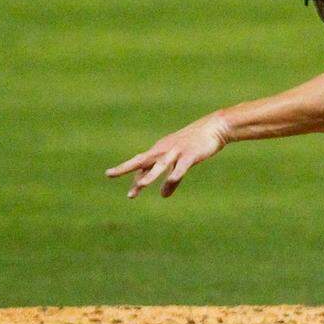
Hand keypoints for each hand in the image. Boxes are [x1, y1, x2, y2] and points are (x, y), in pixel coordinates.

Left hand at [105, 113, 230, 198]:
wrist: (215, 127)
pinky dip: (176, 173)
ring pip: (160, 165)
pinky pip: (182, 166)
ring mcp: (177, 151)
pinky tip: (171, 180)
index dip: (136, 179)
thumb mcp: (182, 162)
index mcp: (160, 150)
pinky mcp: (190, 154)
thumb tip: (163, 196)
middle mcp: (164, 150)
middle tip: (109, 174)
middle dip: (125, 168)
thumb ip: (172, 181)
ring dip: (150, 175)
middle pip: (142, 160)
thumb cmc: (196, 144)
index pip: (143, 166)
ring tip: (140, 186)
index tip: (132, 194)